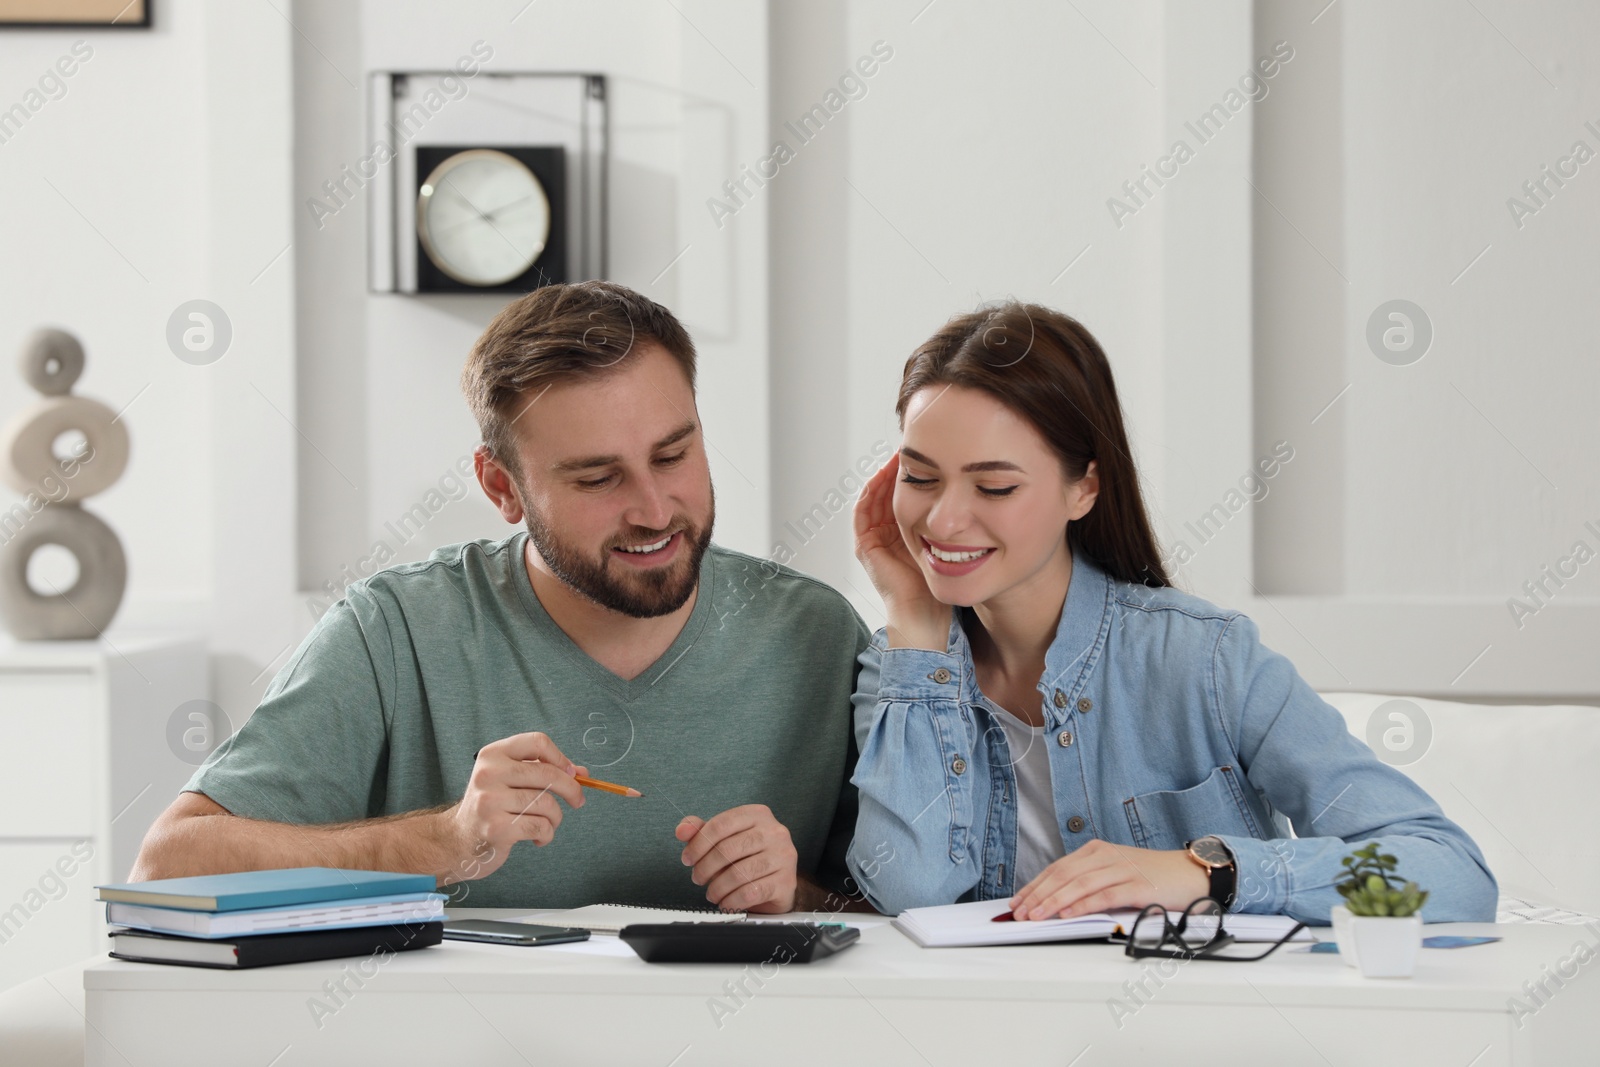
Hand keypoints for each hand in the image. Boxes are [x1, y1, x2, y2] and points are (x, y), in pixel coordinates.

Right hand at [441, 732, 586, 880]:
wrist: (457, 840)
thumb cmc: (492, 806)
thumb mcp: (512, 781)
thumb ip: (544, 772)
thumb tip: (582, 773)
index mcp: (493, 754)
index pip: (537, 742)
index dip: (561, 758)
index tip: (572, 773)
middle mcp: (488, 773)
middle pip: (548, 773)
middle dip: (571, 789)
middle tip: (578, 800)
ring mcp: (490, 801)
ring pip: (547, 804)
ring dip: (556, 817)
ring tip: (547, 824)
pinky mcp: (497, 828)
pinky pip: (541, 827)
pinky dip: (547, 834)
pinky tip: (538, 838)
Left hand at [675, 805, 798, 912]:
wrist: (777, 882)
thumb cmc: (748, 858)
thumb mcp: (723, 839)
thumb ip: (701, 832)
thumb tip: (682, 830)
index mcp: (758, 815)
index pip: (721, 824)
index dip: (698, 844)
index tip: (687, 859)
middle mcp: (775, 832)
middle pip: (728, 849)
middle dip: (705, 868)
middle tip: (698, 879)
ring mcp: (784, 856)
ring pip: (738, 873)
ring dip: (717, 888)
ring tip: (712, 893)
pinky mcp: (786, 881)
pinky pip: (751, 892)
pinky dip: (732, 901)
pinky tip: (726, 902)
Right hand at [853, 456, 948, 648]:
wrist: (927, 613)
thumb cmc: (944, 583)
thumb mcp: (953, 541)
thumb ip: (956, 520)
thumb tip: (972, 488)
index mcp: (906, 534)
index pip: (906, 494)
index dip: (916, 472)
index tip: (929, 452)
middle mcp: (887, 535)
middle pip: (888, 492)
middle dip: (899, 469)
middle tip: (910, 445)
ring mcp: (874, 541)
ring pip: (875, 497)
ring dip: (885, 475)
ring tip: (898, 454)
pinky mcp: (866, 547)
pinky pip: (863, 511)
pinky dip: (872, 490)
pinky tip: (885, 474)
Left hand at [1007, 840, 1208, 919]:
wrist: (1191, 872)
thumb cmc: (1152, 876)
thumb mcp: (1114, 873)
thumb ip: (1089, 883)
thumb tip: (1054, 902)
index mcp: (1097, 851)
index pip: (1057, 868)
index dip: (1034, 885)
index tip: (1017, 902)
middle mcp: (1106, 856)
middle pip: (1064, 875)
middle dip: (1038, 895)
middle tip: (1020, 913)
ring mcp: (1122, 869)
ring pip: (1080, 884)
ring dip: (1054, 901)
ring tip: (1036, 916)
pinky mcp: (1138, 886)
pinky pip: (1105, 895)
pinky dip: (1083, 905)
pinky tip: (1068, 913)